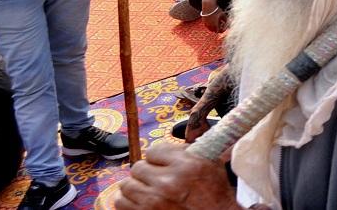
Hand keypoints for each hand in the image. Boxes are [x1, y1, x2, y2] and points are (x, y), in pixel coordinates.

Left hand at [114, 142, 239, 209]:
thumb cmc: (215, 194)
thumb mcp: (212, 163)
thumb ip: (191, 149)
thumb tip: (178, 134)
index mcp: (186, 165)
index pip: (153, 151)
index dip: (158, 158)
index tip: (163, 164)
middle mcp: (168, 182)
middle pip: (137, 167)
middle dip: (146, 173)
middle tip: (156, 179)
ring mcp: (154, 202)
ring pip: (126, 185)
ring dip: (136, 188)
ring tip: (148, 191)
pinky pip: (120, 203)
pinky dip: (128, 202)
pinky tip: (141, 202)